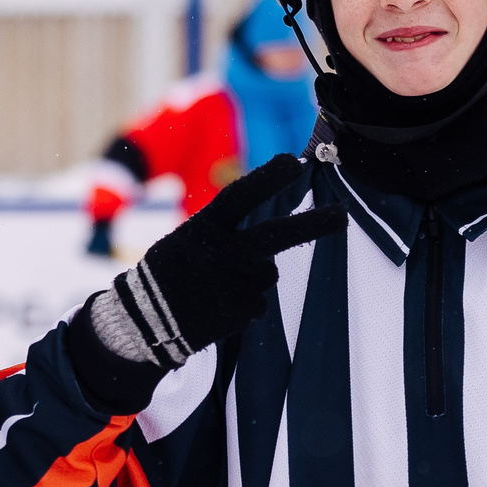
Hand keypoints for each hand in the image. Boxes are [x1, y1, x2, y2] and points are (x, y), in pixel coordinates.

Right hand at [67, 156, 344, 411]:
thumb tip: (272, 237)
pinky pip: (258, 302)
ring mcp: (232, 285)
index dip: (267, 179)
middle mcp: (220, 255)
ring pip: (267, 272)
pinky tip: (217, 307)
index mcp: (202, 229)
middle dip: (312, 225)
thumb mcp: (188, 241)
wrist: (143, 323)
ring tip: (216, 287)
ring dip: (251, 277)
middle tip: (342, 216)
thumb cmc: (170, 273)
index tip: (295, 162)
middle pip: (274, 236)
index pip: (239, 197)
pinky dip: (243, 303)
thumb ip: (226, 233)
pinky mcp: (242, 313)